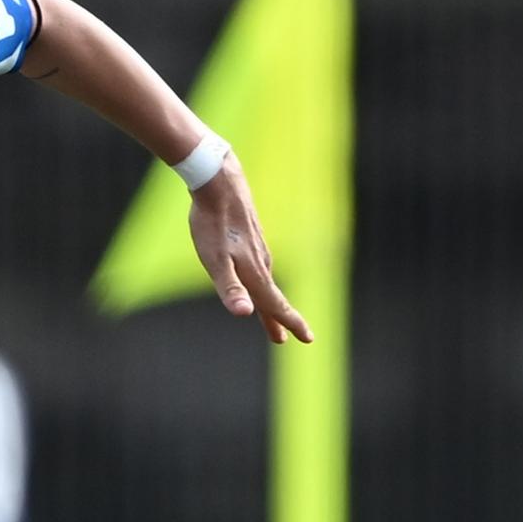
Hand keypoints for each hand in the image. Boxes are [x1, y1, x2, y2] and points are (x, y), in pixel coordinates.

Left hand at [187, 163, 310, 343]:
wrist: (218, 182)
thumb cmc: (213, 223)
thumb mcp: (216, 260)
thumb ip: (229, 288)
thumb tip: (245, 314)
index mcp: (254, 272)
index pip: (276, 305)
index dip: (290, 323)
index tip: (309, 339)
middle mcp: (260, 262)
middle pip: (271, 297)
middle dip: (278, 319)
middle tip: (284, 338)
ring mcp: (256, 248)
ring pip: (265, 281)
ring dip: (268, 301)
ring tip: (267, 314)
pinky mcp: (250, 236)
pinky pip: (258, 265)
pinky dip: (260, 280)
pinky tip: (254, 277)